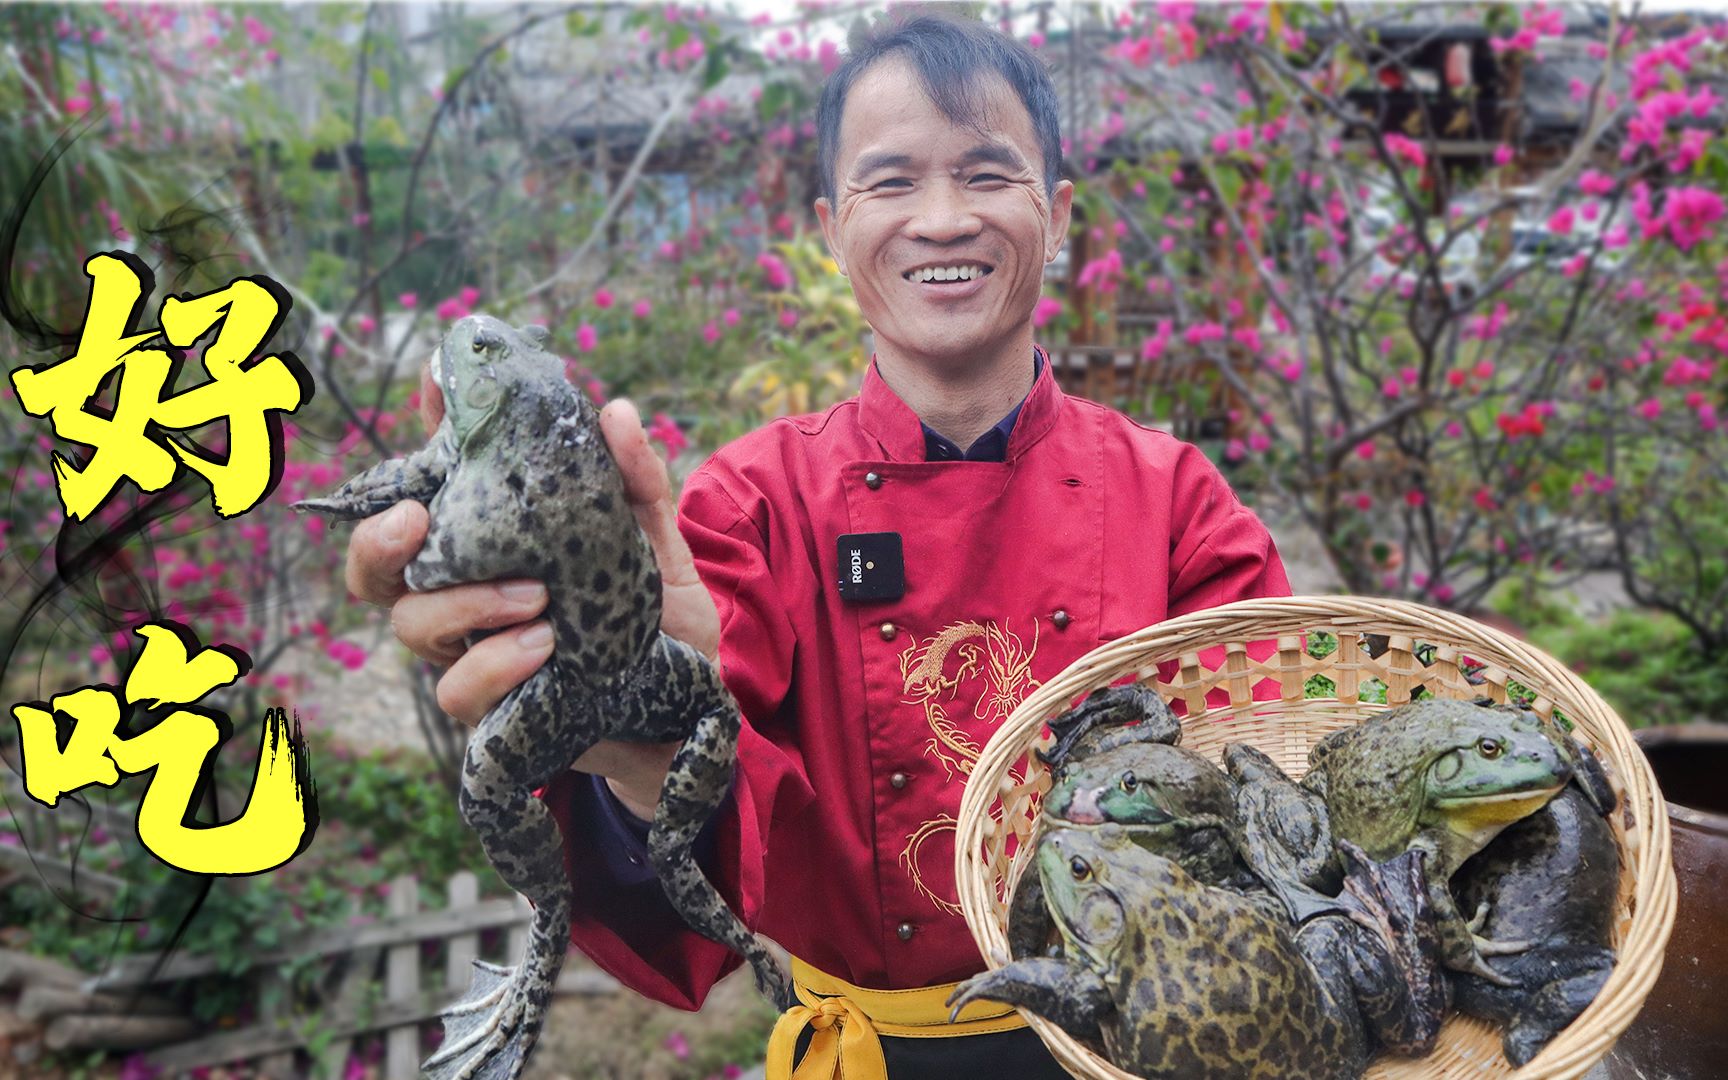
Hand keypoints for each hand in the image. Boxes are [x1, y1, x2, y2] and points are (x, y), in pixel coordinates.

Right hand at [342, 370, 716, 819]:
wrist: (688, 711)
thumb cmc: (660, 624)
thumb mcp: (657, 548)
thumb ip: (637, 486)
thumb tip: (617, 412)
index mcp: (495, 544)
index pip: (441, 483)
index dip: (430, 430)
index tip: (437, 378)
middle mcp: (466, 594)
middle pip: (377, 567)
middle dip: (377, 539)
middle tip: (415, 519)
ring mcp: (471, 652)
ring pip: (410, 623)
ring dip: (465, 603)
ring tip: (535, 597)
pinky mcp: (492, 709)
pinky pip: (458, 689)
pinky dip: (495, 662)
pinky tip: (544, 645)